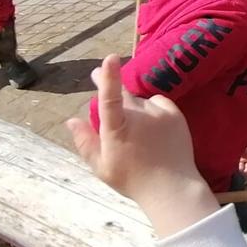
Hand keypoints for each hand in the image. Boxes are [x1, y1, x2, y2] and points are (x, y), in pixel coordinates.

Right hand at [66, 54, 217, 236]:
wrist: (172, 188)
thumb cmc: (133, 180)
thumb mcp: (101, 166)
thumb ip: (84, 141)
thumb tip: (71, 120)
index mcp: (117, 130)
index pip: (110, 98)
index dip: (108, 77)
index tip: (109, 59)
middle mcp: (139, 117)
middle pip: (123, 94)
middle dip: (109, 83)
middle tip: (96, 76)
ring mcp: (159, 114)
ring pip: (139, 100)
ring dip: (134, 106)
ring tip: (135, 129)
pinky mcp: (175, 115)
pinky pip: (157, 102)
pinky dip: (151, 109)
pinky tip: (150, 125)